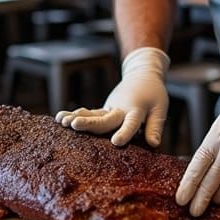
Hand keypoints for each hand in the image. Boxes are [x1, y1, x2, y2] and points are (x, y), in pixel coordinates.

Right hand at [55, 47, 169, 146]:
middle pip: (104, 119)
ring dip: (76, 117)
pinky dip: (75, 114)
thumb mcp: (159, 109)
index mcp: (136, 111)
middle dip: (89, 123)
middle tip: (74, 125)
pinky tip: (60, 119)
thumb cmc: (153, 94)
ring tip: (61, 121)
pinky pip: (89, 113)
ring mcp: (109, 108)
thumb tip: (154, 144)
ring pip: (92, 114)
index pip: (131, 123)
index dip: (125, 132)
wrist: (142, 74)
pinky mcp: (104, 109)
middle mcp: (119, 110)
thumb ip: (155, 126)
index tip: (116, 142)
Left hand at [175, 69, 219, 216]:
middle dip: (200, 199)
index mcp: (214, 138)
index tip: (181, 199)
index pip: (197, 167)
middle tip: (194, 211)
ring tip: (213, 203)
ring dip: (219, 197)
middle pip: (210, 181)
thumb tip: (199, 172)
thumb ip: (211, 148)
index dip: (188, 186)